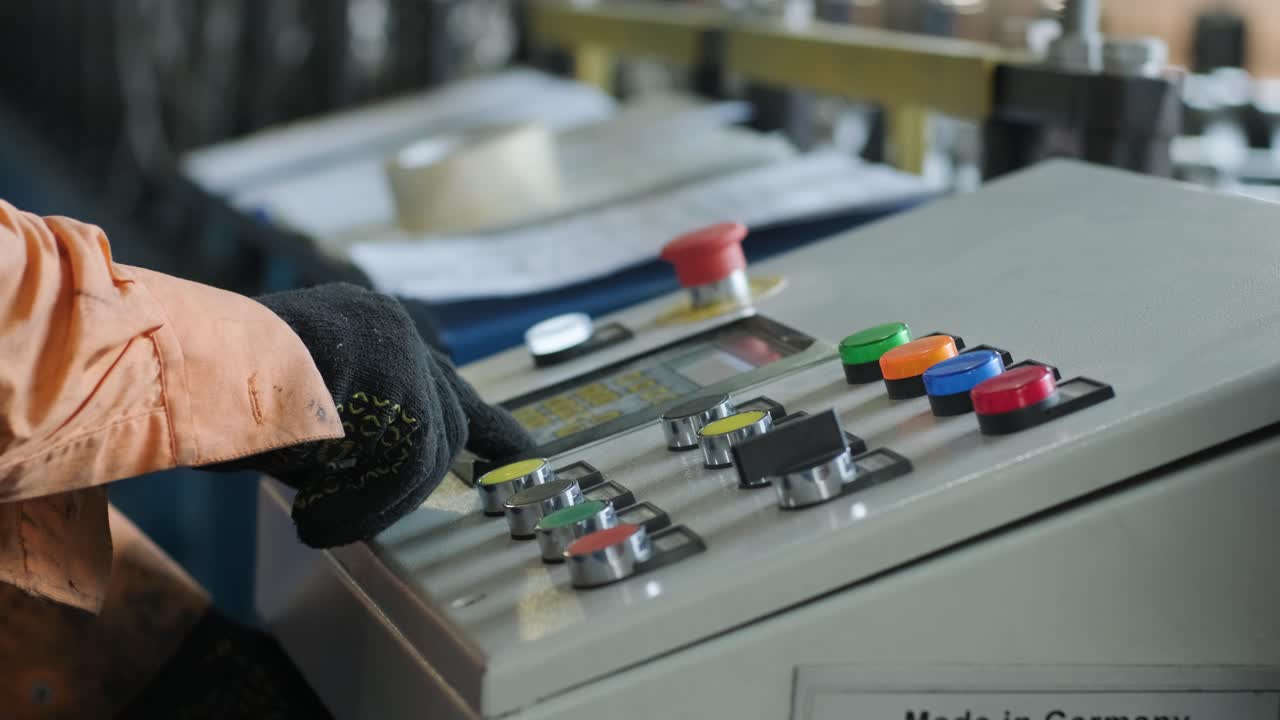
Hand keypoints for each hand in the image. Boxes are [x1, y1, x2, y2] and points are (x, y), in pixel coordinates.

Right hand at [214, 284, 532, 547]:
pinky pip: (403, 459)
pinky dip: (359, 504)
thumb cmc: (220, 402)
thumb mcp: (308, 424)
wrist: (170, 369)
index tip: (529, 459)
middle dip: (404, 487)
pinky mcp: (389, 364)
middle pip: (443, 431)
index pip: (452, 389)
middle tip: (338, 514)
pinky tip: (311, 513)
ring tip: (313, 517)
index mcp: (375, 337)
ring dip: (371, 503)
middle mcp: (394, 329)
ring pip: (425, 452)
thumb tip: (397, 484)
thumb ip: (360, 439)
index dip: (494, 431)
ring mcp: (394, 342)